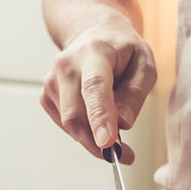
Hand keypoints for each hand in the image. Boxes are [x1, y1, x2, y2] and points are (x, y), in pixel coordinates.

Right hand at [39, 22, 157, 159]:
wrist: (94, 35)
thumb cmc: (122, 51)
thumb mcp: (144, 64)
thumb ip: (136, 93)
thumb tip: (123, 124)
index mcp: (94, 53)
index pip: (94, 86)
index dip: (100, 116)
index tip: (107, 142)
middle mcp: (66, 65)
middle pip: (75, 113)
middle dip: (98, 142)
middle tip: (125, 154)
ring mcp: (51, 80)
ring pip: (70, 124)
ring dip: (93, 136)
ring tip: (114, 127)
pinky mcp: (46, 95)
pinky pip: (65, 124)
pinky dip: (83, 130)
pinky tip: (95, 116)